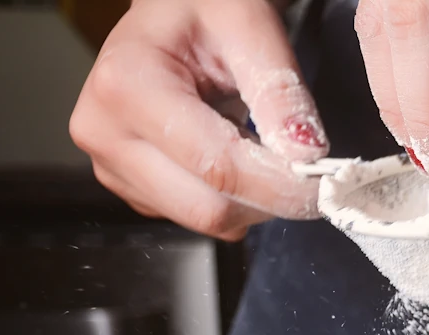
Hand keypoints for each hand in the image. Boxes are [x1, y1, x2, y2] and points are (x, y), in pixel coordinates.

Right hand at [69, 0, 328, 240]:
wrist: (172, 11)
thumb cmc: (204, 8)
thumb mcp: (250, 28)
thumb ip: (280, 91)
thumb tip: (306, 154)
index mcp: (127, 86)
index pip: (218, 168)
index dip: (281, 187)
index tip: (323, 183)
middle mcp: (105, 133)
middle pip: (208, 208)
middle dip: (270, 199)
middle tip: (304, 169)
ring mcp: (110, 165)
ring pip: (204, 221)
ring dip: (252, 201)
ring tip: (258, 146)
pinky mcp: (129, 187)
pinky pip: (194, 217)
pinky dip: (230, 200)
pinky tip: (231, 155)